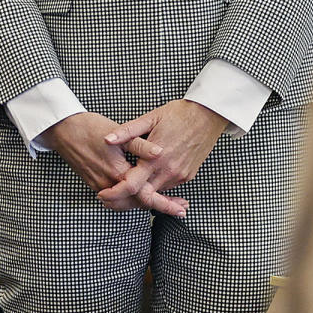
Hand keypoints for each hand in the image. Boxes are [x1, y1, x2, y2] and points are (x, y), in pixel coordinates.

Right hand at [43, 112, 186, 216]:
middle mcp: (108, 183)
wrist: (63, 130)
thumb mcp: (119, 132)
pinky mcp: (95, 182)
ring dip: (147, 204)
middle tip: (180, 209)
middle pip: (138, 204)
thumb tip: (160, 153)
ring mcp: (100, 185)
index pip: (145, 195)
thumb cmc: (91, 127)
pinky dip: (132, 200)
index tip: (180, 209)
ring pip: (127, 203)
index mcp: (117, 171)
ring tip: (168, 203)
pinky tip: (143, 194)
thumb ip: (140, 146)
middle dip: (160, 207)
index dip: (164, 203)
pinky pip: (117, 199)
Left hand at [97, 100, 227, 209]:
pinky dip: (156, 186)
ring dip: (141, 192)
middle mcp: (168, 171)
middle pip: (142, 197)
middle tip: (110, 196)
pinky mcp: (188, 176)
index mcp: (156, 158)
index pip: (131, 185)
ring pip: (155, 193)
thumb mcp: (151, 117)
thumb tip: (107, 139)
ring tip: (128, 185)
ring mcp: (180, 175)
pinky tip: (149, 177)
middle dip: (124, 199)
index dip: (114, 193)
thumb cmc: (180, 113)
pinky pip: (167, 187)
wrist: (209, 114)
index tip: (103, 194)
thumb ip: (128, 131)